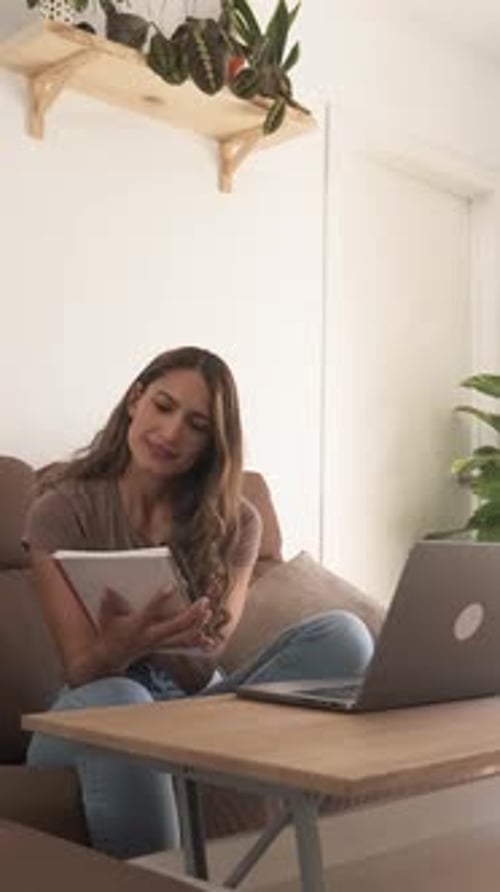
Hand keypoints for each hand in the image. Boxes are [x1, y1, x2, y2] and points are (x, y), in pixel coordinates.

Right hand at [96, 587, 214, 669]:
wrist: (112, 658)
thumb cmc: (110, 633)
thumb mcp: (106, 617)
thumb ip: (109, 603)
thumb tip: (108, 589)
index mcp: (138, 626)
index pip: (151, 611)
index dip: (160, 599)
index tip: (171, 586)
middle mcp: (152, 636)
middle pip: (177, 626)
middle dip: (192, 614)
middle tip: (204, 601)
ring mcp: (160, 643)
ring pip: (184, 637)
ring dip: (198, 625)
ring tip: (208, 611)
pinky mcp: (165, 647)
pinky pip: (184, 646)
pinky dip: (197, 643)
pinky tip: (211, 641)